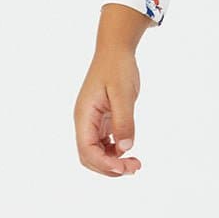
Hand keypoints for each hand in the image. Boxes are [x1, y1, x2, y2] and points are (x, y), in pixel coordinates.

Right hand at [74, 5, 151, 175]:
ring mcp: (92, 121)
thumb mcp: (123, 94)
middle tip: (134, 168)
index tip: (124, 166)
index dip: (104, 164)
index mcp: (84, 116)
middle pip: (90, 157)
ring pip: (97, 152)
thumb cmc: (117, 68)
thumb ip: (124, 120)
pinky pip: (104, 142)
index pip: (87, 150)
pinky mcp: (101, 119)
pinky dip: (115, 151)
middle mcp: (85, 121)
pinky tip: (129, 151)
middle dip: (109, 167)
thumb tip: (126, 148)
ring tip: (134, 164)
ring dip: (113, 162)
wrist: (115, 49)